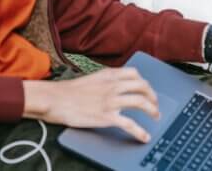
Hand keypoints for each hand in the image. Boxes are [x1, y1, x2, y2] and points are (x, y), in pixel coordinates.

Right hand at [22, 68, 158, 142]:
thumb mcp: (92, 78)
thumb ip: (106, 80)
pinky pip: (130, 124)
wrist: (55, 99)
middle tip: (155, 104)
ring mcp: (112, 101)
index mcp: (110, 75)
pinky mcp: (107, 117)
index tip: (147, 89)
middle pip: (143, 87)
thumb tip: (116, 84)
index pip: (135, 74)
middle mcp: (114, 86)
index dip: (144, 82)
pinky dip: (140, 131)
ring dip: (152, 110)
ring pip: (141, 102)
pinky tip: (144, 136)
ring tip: (156, 116)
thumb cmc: (69, 91)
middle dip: (152, 96)